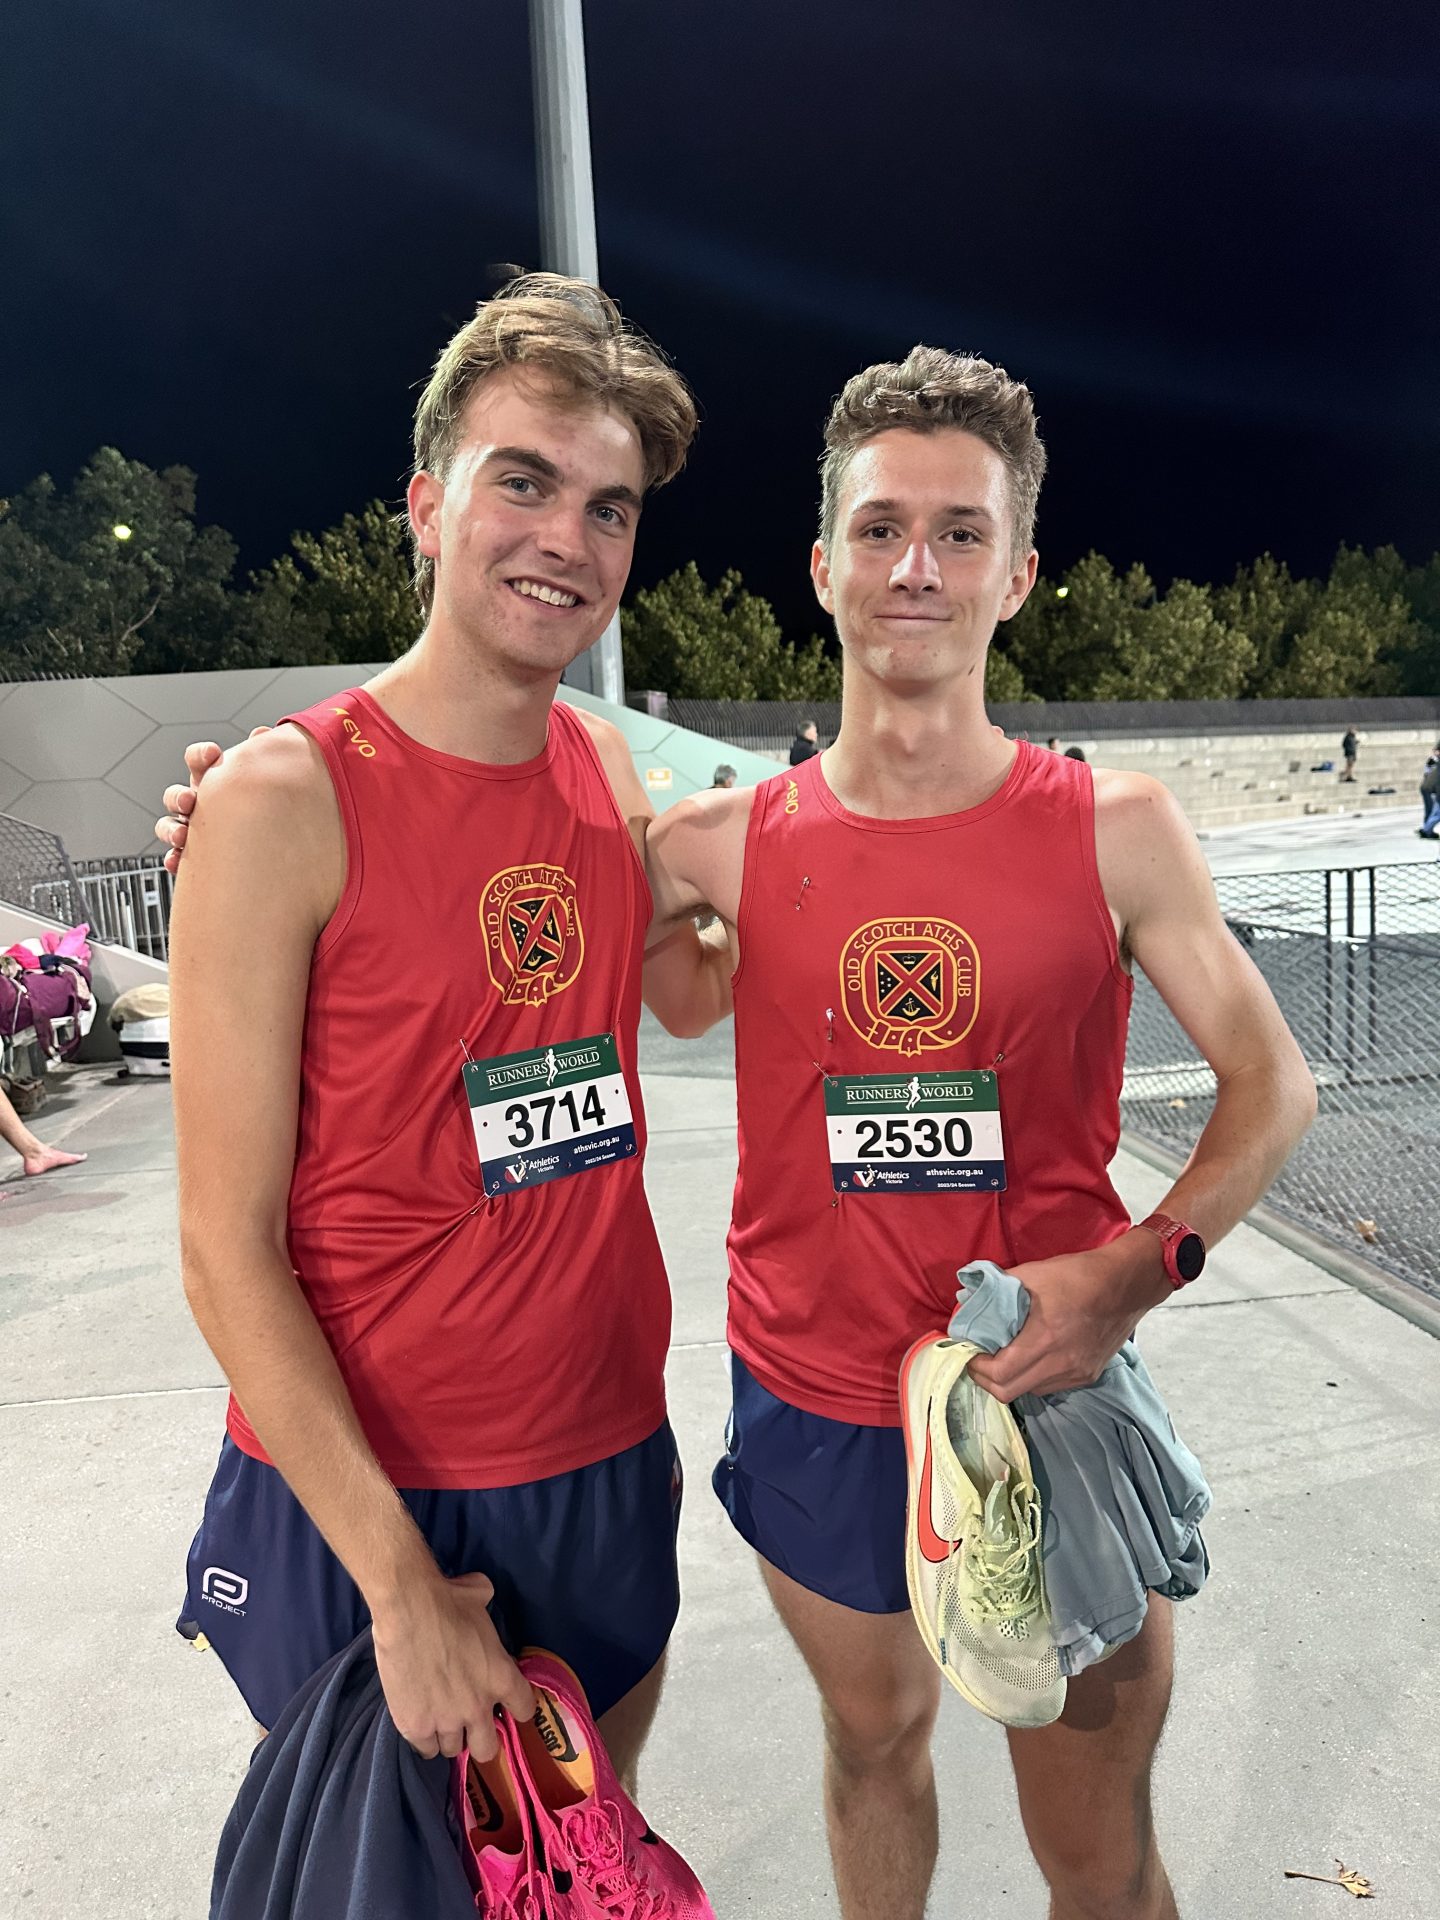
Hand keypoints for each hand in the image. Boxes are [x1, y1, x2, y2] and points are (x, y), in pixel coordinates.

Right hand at [154, 728, 271, 873]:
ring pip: (168, 826)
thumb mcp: (262, 782)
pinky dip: (173, 859)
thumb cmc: (260, 806)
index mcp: (212, 780)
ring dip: (171, 828)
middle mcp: (197, 803)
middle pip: (176, 794)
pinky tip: (177, 861)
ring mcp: (191, 829)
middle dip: (178, 796)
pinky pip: (174, 858)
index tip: (212, 753)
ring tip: (182, 836)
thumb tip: (264, 733)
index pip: (198, 760)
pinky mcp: (192, 857)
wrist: (269, 847)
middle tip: (190, 801)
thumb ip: (262, 758)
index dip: (201, 755)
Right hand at [371, 1569, 535, 1760]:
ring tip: (440, 1719)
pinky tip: (421, 1723)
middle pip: (488, 1748)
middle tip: (469, 1721)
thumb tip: (482, 1592)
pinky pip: (426, 1749)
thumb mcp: (480, 1597)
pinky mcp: (415, 1727)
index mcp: (501, 1678)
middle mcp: (478, 1707)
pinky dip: (424, 1739)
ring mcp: (446, 1721)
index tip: (505, 1702)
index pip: (525, 1709)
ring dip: (449, 1736)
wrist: (408, 1609)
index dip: (516, 1706)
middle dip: (480, 1736)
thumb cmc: (448, 1599)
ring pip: (453, 1750)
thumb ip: (488, 1603)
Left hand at [965, 1233, 1170, 1402]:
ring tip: (1004, 1355)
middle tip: (979, 1359)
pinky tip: (1032, 1355)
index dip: (976, 1367)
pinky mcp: (1088, 1375)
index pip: (999, 1374)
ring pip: (1030, 1391)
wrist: (1127, 1283)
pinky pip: (1050, 1386)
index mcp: (1045, 1337)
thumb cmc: (1078, 1274)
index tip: (969, 1352)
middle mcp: (1061, 1363)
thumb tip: (969, 1301)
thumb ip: (996, 1290)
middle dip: (987, 1378)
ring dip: (1011, 1378)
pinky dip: (1033, 1376)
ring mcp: (1076, 1373)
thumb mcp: (1031, 1273)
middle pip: (1009, 1392)